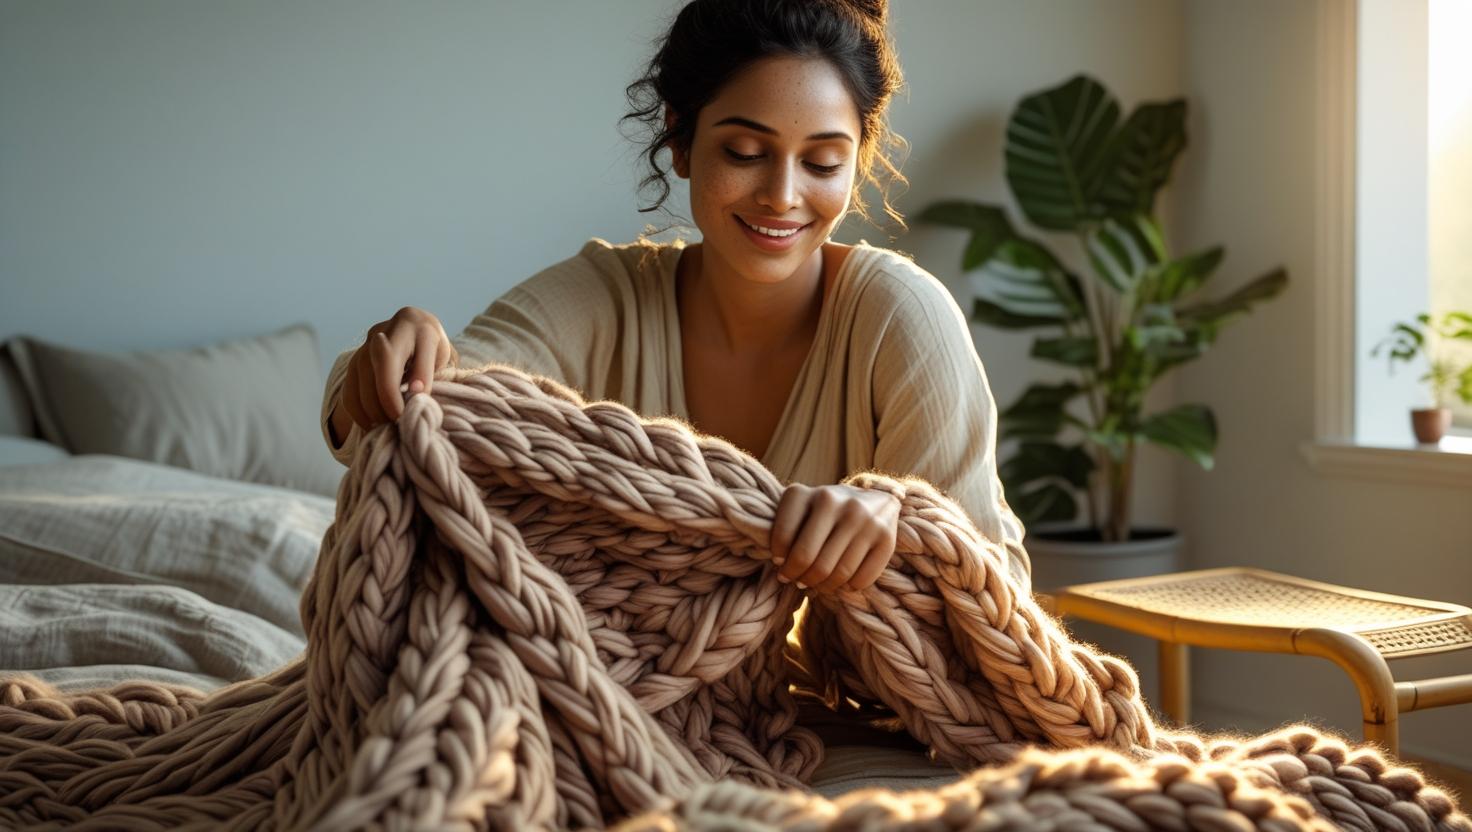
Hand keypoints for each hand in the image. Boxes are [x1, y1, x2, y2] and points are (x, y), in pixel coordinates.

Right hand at [338, 307, 459, 431]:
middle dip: (387, 400)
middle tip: (400, 423)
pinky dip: (359, 413)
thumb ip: (430, 374)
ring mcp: (365, 347)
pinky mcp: (353, 363)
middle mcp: (386, 332)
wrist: (414, 333)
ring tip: (389, 427)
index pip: (402, 356)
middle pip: (379, 366)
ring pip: (360, 379)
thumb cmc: (434, 352)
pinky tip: (373, 425)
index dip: (405, 385)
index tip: (412, 409)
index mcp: (415, 325)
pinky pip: (350, 391)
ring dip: (372, 410)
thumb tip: (417, 396)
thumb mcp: (443, 359)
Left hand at [770, 483, 899, 592]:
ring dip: (823, 586)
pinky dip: (849, 588)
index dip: (781, 561)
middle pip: (809, 559)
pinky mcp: (886, 538)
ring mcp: (863, 519)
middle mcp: (836, 502)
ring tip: (818, 585)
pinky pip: (861, 580)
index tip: (782, 565)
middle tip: (798, 582)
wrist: (877, 500)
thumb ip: (787, 530)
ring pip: (836, 573)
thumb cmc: (828, 512)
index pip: (783, 539)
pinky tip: (842, 582)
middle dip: (799, 577)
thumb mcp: (802, 510)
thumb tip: (782, 566)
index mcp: (808, 493)